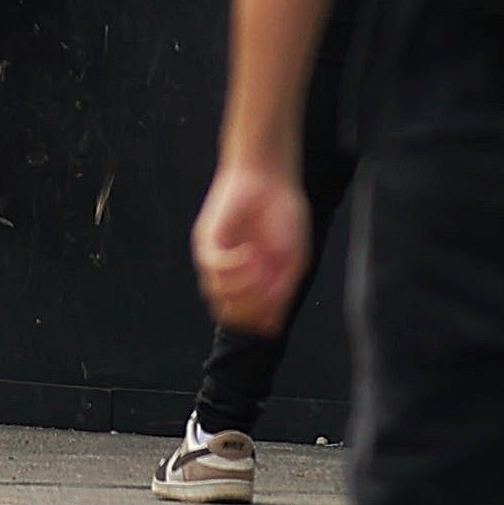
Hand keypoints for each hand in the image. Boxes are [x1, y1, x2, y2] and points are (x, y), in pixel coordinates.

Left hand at [192, 155, 309, 332]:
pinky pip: (213, 268)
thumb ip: (283, 292)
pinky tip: (250, 255)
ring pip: (218, 296)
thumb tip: (271, 327)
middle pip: (230, 314)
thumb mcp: (294, 259)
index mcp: (255, 282)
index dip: (259, 322)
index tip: (276, 310)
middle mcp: (233, 275)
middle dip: (251, 309)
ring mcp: (219, 259)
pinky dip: (234, 269)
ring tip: (262, 266)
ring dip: (243, 288)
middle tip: (269, 288)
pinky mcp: (208, 242)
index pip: (247, 319)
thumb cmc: (285, 214)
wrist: (271, 177)